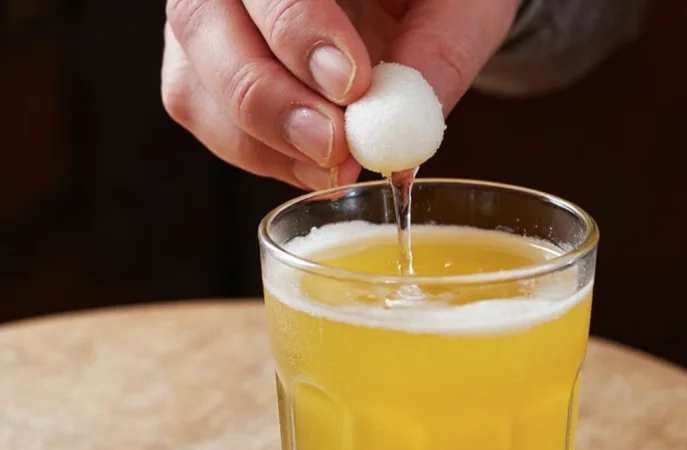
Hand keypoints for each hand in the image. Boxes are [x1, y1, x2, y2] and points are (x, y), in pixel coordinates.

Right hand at [161, 0, 520, 189]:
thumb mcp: (461, 4)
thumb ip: (440, 51)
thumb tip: (406, 134)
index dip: (298, 30)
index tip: (350, 85)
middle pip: (203, 24)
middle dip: (271, 99)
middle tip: (335, 147)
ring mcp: (208, 17)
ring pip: (194, 85)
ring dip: (263, 142)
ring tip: (334, 166)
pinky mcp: (204, 65)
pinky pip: (203, 116)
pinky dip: (258, 153)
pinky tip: (312, 163)